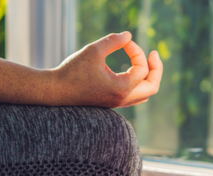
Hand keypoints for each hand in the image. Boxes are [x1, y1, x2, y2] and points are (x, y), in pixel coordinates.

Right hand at [46, 32, 162, 107]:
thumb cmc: (72, 71)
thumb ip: (113, 41)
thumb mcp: (94, 50)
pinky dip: (139, 82)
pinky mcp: (111, 101)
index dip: (137, 51)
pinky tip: (132, 70)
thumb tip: (129, 35)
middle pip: (152, 87)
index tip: (125, 43)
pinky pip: (134, 96)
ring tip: (147, 61)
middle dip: (156, 69)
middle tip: (154, 54)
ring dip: (148, 77)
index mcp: (122, 88)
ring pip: (144, 94)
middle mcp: (122, 99)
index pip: (142, 69)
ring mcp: (117, 103)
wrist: (55, 91)